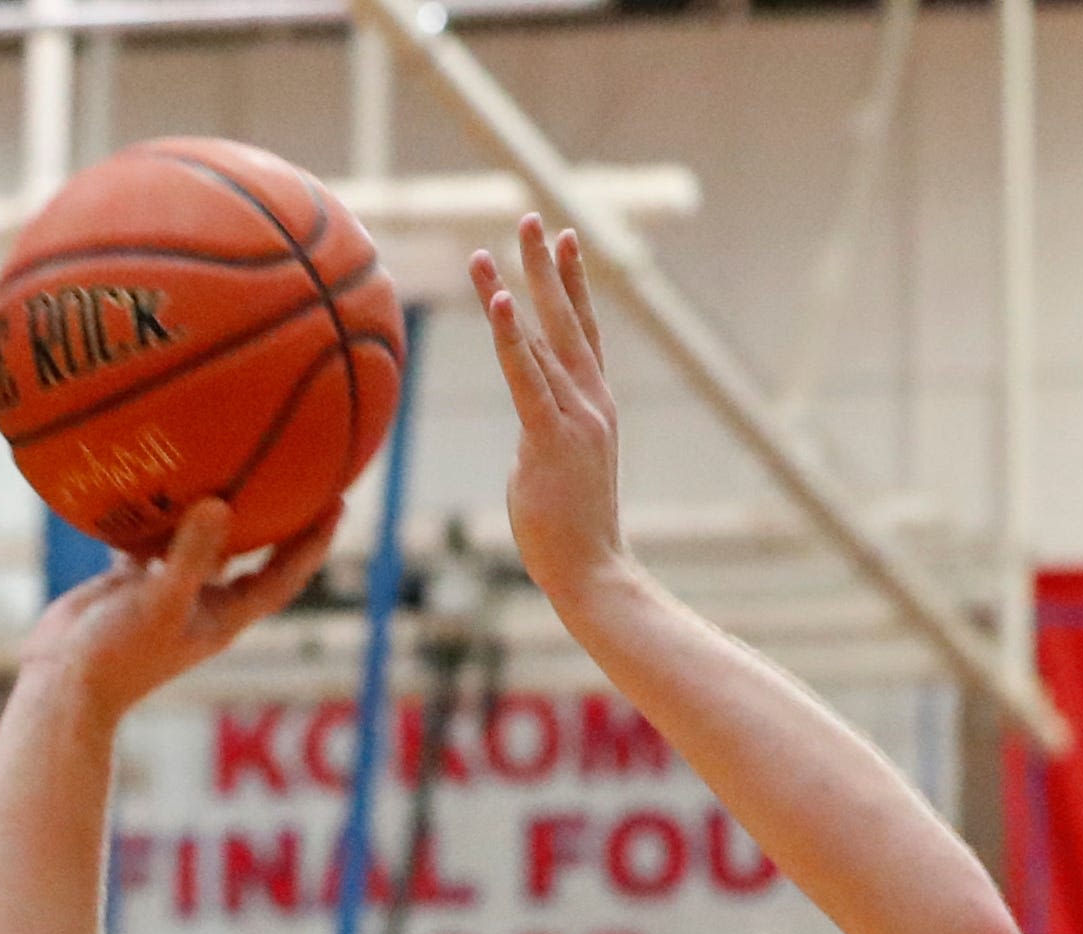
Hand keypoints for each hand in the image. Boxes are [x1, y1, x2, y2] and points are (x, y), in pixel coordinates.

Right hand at [21, 498, 337, 716]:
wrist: (63, 683)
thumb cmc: (119, 656)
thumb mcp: (161, 603)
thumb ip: (190, 555)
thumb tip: (220, 504)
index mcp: (225, 615)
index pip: (284, 575)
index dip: (314, 542)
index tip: (338, 501)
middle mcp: (202, 601)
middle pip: (252, 554)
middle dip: (276, 517)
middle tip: (296, 470)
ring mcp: (166, 591)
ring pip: (199, 543)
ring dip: (212, 510)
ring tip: (227, 462)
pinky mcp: (130, 584)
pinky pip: (150, 541)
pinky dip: (153, 516)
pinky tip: (153, 481)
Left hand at [471, 215, 626, 604]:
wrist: (592, 568)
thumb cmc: (569, 526)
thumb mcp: (556, 467)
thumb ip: (544, 435)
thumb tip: (528, 430)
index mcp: (595, 404)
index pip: (584, 330)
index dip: (574, 283)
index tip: (566, 239)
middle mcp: (591, 399)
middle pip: (568, 318)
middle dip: (547, 266)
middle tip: (531, 217)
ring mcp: (575, 416)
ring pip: (540, 341)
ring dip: (512, 292)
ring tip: (487, 250)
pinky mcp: (550, 438)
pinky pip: (526, 379)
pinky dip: (511, 340)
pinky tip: (497, 303)